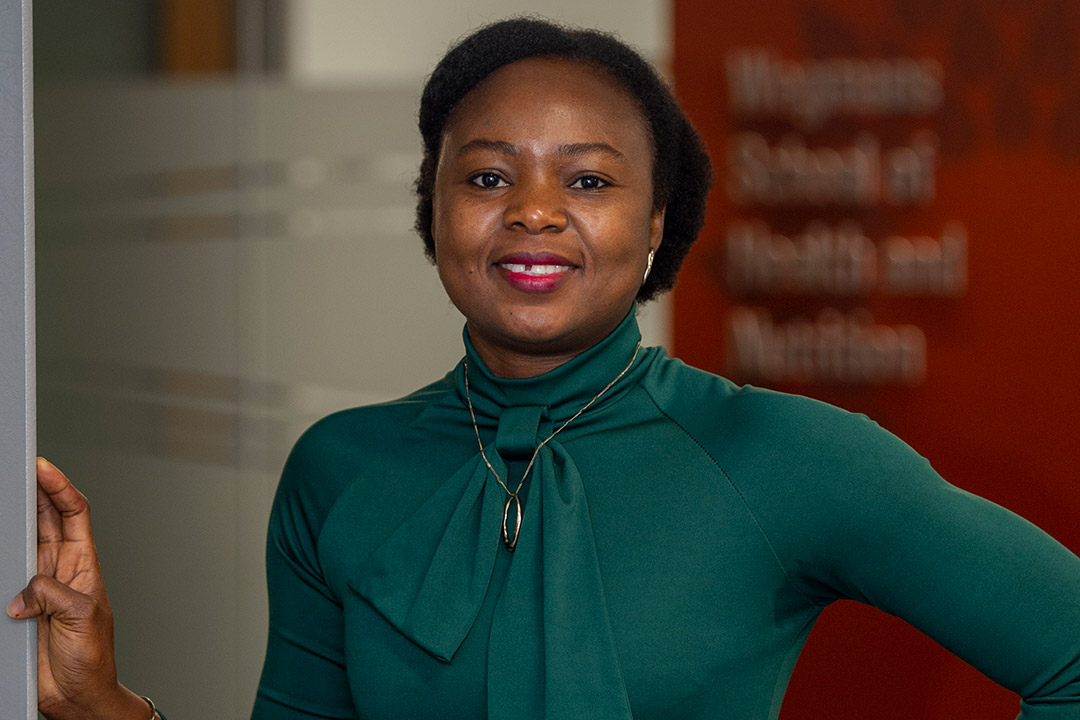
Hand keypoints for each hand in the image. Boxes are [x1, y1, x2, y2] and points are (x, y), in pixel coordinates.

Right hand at [6, 458, 151, 719]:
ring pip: (20, 541)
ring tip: (2, 498)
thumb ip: (52, 594)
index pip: (75, 513)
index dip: (60, 487)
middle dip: (31, 491)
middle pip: (44, 518)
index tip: (42, 467)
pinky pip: (3, 575)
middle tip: (15, 469)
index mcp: (84, 563)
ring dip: (11, 521)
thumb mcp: (81, 616)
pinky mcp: (16, 603)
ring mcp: (36, 584)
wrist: (76, 693)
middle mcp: (59, 568)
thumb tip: (23, 590)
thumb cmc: (92, 656)